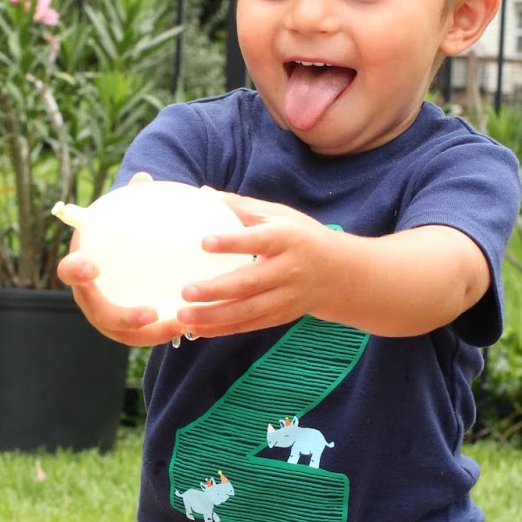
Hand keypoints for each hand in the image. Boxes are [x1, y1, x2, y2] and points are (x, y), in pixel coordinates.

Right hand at [56, 170, 184, 345]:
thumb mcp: (126, 214)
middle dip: (121, 317)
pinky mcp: (125, 329)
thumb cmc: (121, 230)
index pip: (68, 271)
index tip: (91, 265)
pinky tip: (188, 325)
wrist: (122, 252)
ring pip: (122, 333)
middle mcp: (89, 296)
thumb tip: (144, 178)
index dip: (75, 271)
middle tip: (148, 313)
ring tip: (176, 326)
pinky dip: (162, 334)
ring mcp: (106, 316)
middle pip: (98, 314)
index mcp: (81, 266)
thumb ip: (133, 200)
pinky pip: (142, 337)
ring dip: (148, 333)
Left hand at [174, 193, 325, 336]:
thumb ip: (242, 207)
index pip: (258, 240)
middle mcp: (287, 270)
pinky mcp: (280, 316)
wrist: (339, 274)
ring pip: (246, 310)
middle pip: (249, 283)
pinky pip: (248, 325)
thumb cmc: (301, 237)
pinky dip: (221, 329)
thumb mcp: (279, 216)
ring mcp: (285, 297)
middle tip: (185, 291)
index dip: (232, 242)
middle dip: (216, 290)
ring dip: (213, 316)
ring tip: (182, 315)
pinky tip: (197, 329)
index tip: (204, 242)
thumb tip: (204, 193)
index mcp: (286, 240)